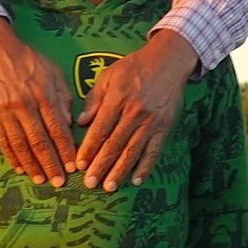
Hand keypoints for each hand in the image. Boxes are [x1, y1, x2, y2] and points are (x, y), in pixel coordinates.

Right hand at [0, 18, 77, 186]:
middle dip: (51, 164)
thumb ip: (65, 97)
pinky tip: (20, 168)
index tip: (73, 167)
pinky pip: (2, 141)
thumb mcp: (54, 73)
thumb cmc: (29, 61)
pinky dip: (11, 157)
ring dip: (32, 165)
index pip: (58, 129)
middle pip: (40, 141)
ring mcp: (5, 111)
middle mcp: (25, 105)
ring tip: (41, 180)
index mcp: (44, 95)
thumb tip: (70, 123)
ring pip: (20, 145)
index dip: (66, 150)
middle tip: (59, 182)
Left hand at [76, 30, 195, 191]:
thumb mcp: (108, 76)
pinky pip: (154, 150)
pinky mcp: (165, 127)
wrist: (168, 61)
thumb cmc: (134, 67)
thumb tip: (80, 123)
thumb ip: (93, 100)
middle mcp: (134, 112)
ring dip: (120, 171)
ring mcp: (151, 121)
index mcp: (118, 99)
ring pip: (133, 151)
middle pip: (115, 144)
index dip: (88, 149)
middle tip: (90, 183)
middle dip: (101, 165)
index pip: (100, 129)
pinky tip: (136, 179)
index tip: (79, 165)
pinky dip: (145, 166)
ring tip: (109, 186)